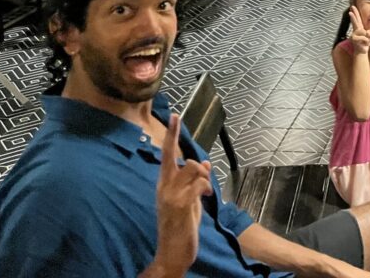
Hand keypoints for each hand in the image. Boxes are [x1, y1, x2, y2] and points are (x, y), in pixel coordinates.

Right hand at [152, 114, 211, 275]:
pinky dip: (206, 187)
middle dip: (188, 153)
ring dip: (204, 175)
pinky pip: (199, 184)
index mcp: (164, 184)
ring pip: (192, 167)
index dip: (171, 135)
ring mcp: (170, 195)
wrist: (172, 252)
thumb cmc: (180, 226)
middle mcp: (163, 187)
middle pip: (177, 156)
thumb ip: (195, 181)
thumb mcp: (189, 200)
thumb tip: (205, 162)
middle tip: (188, 148)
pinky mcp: (180, 204)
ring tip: (204, 190)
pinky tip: (206, 198)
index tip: (175, 116)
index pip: (166, 155)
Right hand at [348, 6, 369, 53]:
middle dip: (354, 15)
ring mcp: (354, 35)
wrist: (361, 52)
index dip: (355, 13)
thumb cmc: (365, 43)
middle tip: (351, 8)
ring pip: (364, 32)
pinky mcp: (354, 39)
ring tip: (365, 42)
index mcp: (360, 28)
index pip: (358, 19)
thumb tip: (369, 32)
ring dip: (367, 38)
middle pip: (355, 22)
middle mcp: (356, 30)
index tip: (352, 6)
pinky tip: (364, 45)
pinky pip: (365, 38)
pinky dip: (367, 42)